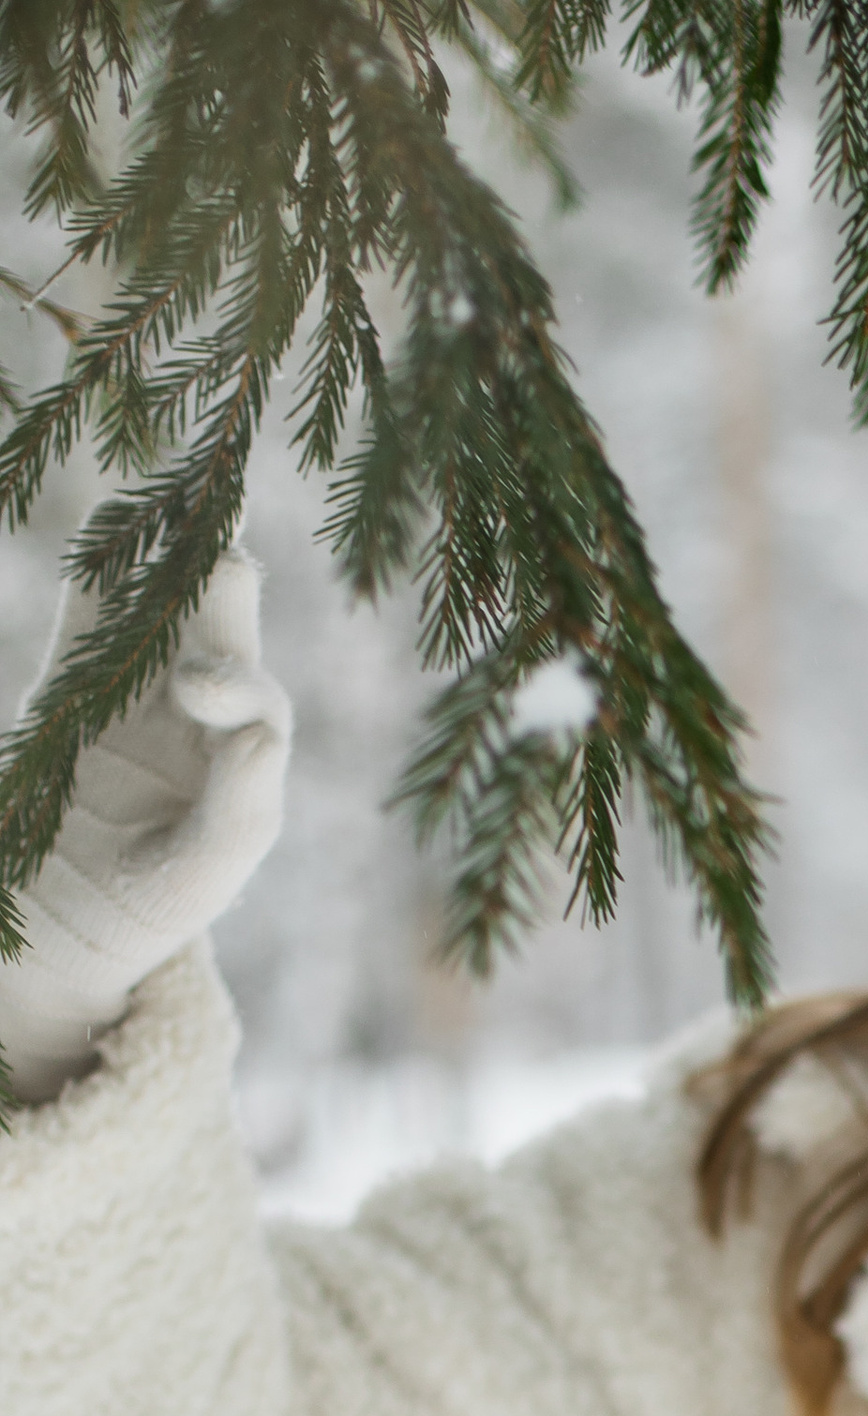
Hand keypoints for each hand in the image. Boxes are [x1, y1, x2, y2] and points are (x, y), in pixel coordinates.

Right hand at [0, 550, 290, 1097]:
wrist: (59, 920)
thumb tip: (261, 734)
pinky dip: (99, 567)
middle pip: (224, 622)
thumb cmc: (149, 905)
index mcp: (243, 755)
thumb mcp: (200, 872)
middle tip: (215, 534)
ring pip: (161, 601)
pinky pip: (92, 609)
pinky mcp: (74, 675)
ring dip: (167, 552)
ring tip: (172, 495)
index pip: (255, 697)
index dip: (233, 683)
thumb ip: (239, 809)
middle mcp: (201, 708)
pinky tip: (102, 527)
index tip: (194, 692)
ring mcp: (137, 683)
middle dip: (222, 576)